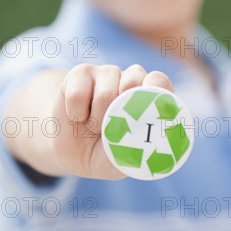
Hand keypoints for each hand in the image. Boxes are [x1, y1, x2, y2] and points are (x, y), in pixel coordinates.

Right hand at [49, 63, 173, 179]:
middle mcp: (129, 79)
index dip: (155, 92)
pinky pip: (78, 94)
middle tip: (115, 128)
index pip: (158, 81)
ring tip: (95, 127)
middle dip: (124, 109)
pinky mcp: (81, 72)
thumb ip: (140, 146)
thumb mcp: (126, 158)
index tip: (147, 114)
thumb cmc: (106, 153)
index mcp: (148, 95)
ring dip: (97, 120)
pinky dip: (76, 113)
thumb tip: (153, 141)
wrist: (72, 154)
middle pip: (134, 80)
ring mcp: (106, 73)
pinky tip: (79, 116)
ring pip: (105, 94)